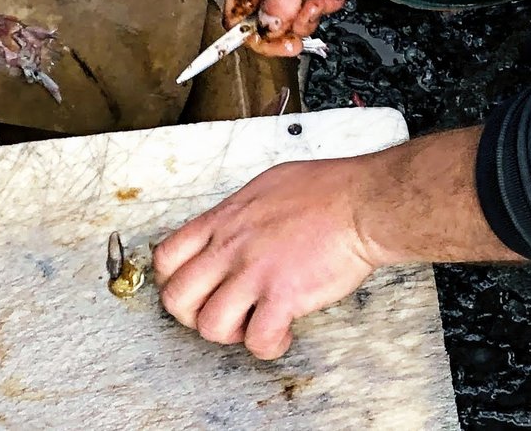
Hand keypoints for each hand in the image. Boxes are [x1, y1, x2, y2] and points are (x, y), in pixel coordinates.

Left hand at [152, 156, 386, 358]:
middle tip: (219, 312)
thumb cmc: (330, 189)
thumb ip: (241, 211)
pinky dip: (268, 345)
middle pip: (177, 298)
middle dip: (193, 314)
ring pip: (209, 326)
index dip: (174, 280)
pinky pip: (257, 340)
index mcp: (226, 219)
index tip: (194, 287)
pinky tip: (283, 332)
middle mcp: (231, 248)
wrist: (364, 203)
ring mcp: (254, 274)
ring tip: (252, 323)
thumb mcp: (269, 185)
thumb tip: (234, 224)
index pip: (166, 257)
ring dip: (229, 333)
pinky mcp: (282, 297)